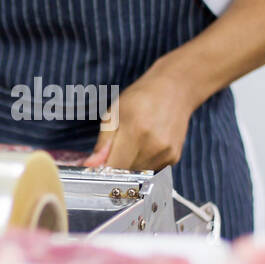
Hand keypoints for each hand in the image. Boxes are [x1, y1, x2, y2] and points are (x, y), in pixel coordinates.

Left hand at [84, 58, 198, 171]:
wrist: (174, 90)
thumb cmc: (141, 98)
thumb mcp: (114, 113)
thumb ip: (103, 143)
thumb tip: (90, 165)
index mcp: (135, 130)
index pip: (113, 167)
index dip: (102, 169)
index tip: (98, 164)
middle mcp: (153, 144)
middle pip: (126, 173)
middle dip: (116, 165)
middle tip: (117, 147)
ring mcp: (166, 152)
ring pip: (138, 173)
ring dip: (131, 165)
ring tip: (134, 143)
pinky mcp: (174, 157)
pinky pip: (152, 170)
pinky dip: (144, 163)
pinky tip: (147, 145)